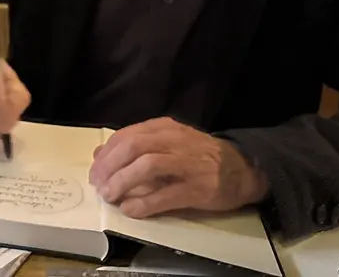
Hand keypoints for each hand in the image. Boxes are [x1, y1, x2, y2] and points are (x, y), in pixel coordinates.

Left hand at [87, 117, 267, 217]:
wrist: (244, 169)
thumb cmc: (200, 157)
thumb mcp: (168, 143)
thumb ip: (136, 146)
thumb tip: (99, 154)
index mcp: (165, 129)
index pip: (127, 136)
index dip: (106, 154)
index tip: (95, 171)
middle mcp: (175, 141)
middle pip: (133, 147)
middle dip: (110, 167)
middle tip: (99, 185)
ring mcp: (188, 164)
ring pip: (147, 166)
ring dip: (123, 182)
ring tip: (110, 196)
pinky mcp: (198, 188)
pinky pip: (166, 194)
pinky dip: (144, 203)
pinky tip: (131, 209)